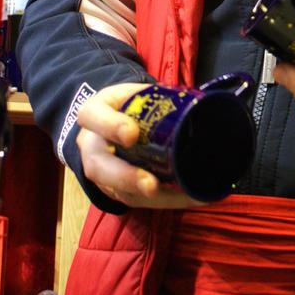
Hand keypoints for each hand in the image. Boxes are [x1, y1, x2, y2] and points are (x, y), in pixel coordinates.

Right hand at [74, 82, 200, 209]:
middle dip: (126, 177)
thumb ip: (158, 97)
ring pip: (117, 190)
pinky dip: (165, 201)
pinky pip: (136, 200)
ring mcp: (102, 172)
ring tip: (182, 196)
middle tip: (150, 185)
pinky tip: (189, 197)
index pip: (92, 116)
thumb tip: (202, 101)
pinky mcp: (117, 190)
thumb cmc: (130, 105)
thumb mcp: (137, 92)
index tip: (132, 134)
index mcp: (95, 112)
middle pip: (99, 166)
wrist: (112, 123)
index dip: (109, 126)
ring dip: (152, 198)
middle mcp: (92, 146)